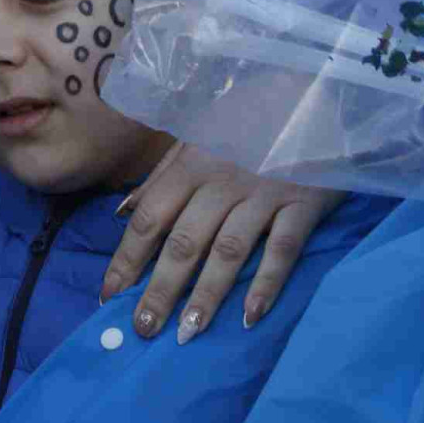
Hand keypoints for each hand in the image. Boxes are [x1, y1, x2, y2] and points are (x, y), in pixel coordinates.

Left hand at [100, 140, 345, 341]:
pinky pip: (283, 248)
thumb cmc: (249, 118)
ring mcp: (264, 193)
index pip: (149, 218)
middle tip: (142, 329)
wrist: (315, 89)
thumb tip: (122, 214)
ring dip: (206, 294)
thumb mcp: (197, 136)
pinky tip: (249, 316)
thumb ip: (162, 177)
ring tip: (186, 333)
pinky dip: (266, 283)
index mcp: (190, 165)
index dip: (127, 259)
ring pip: (229, 250)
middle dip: (160, 289)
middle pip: (184, 242)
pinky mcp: (305, 202)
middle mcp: (221, 181)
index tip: (108, 296)